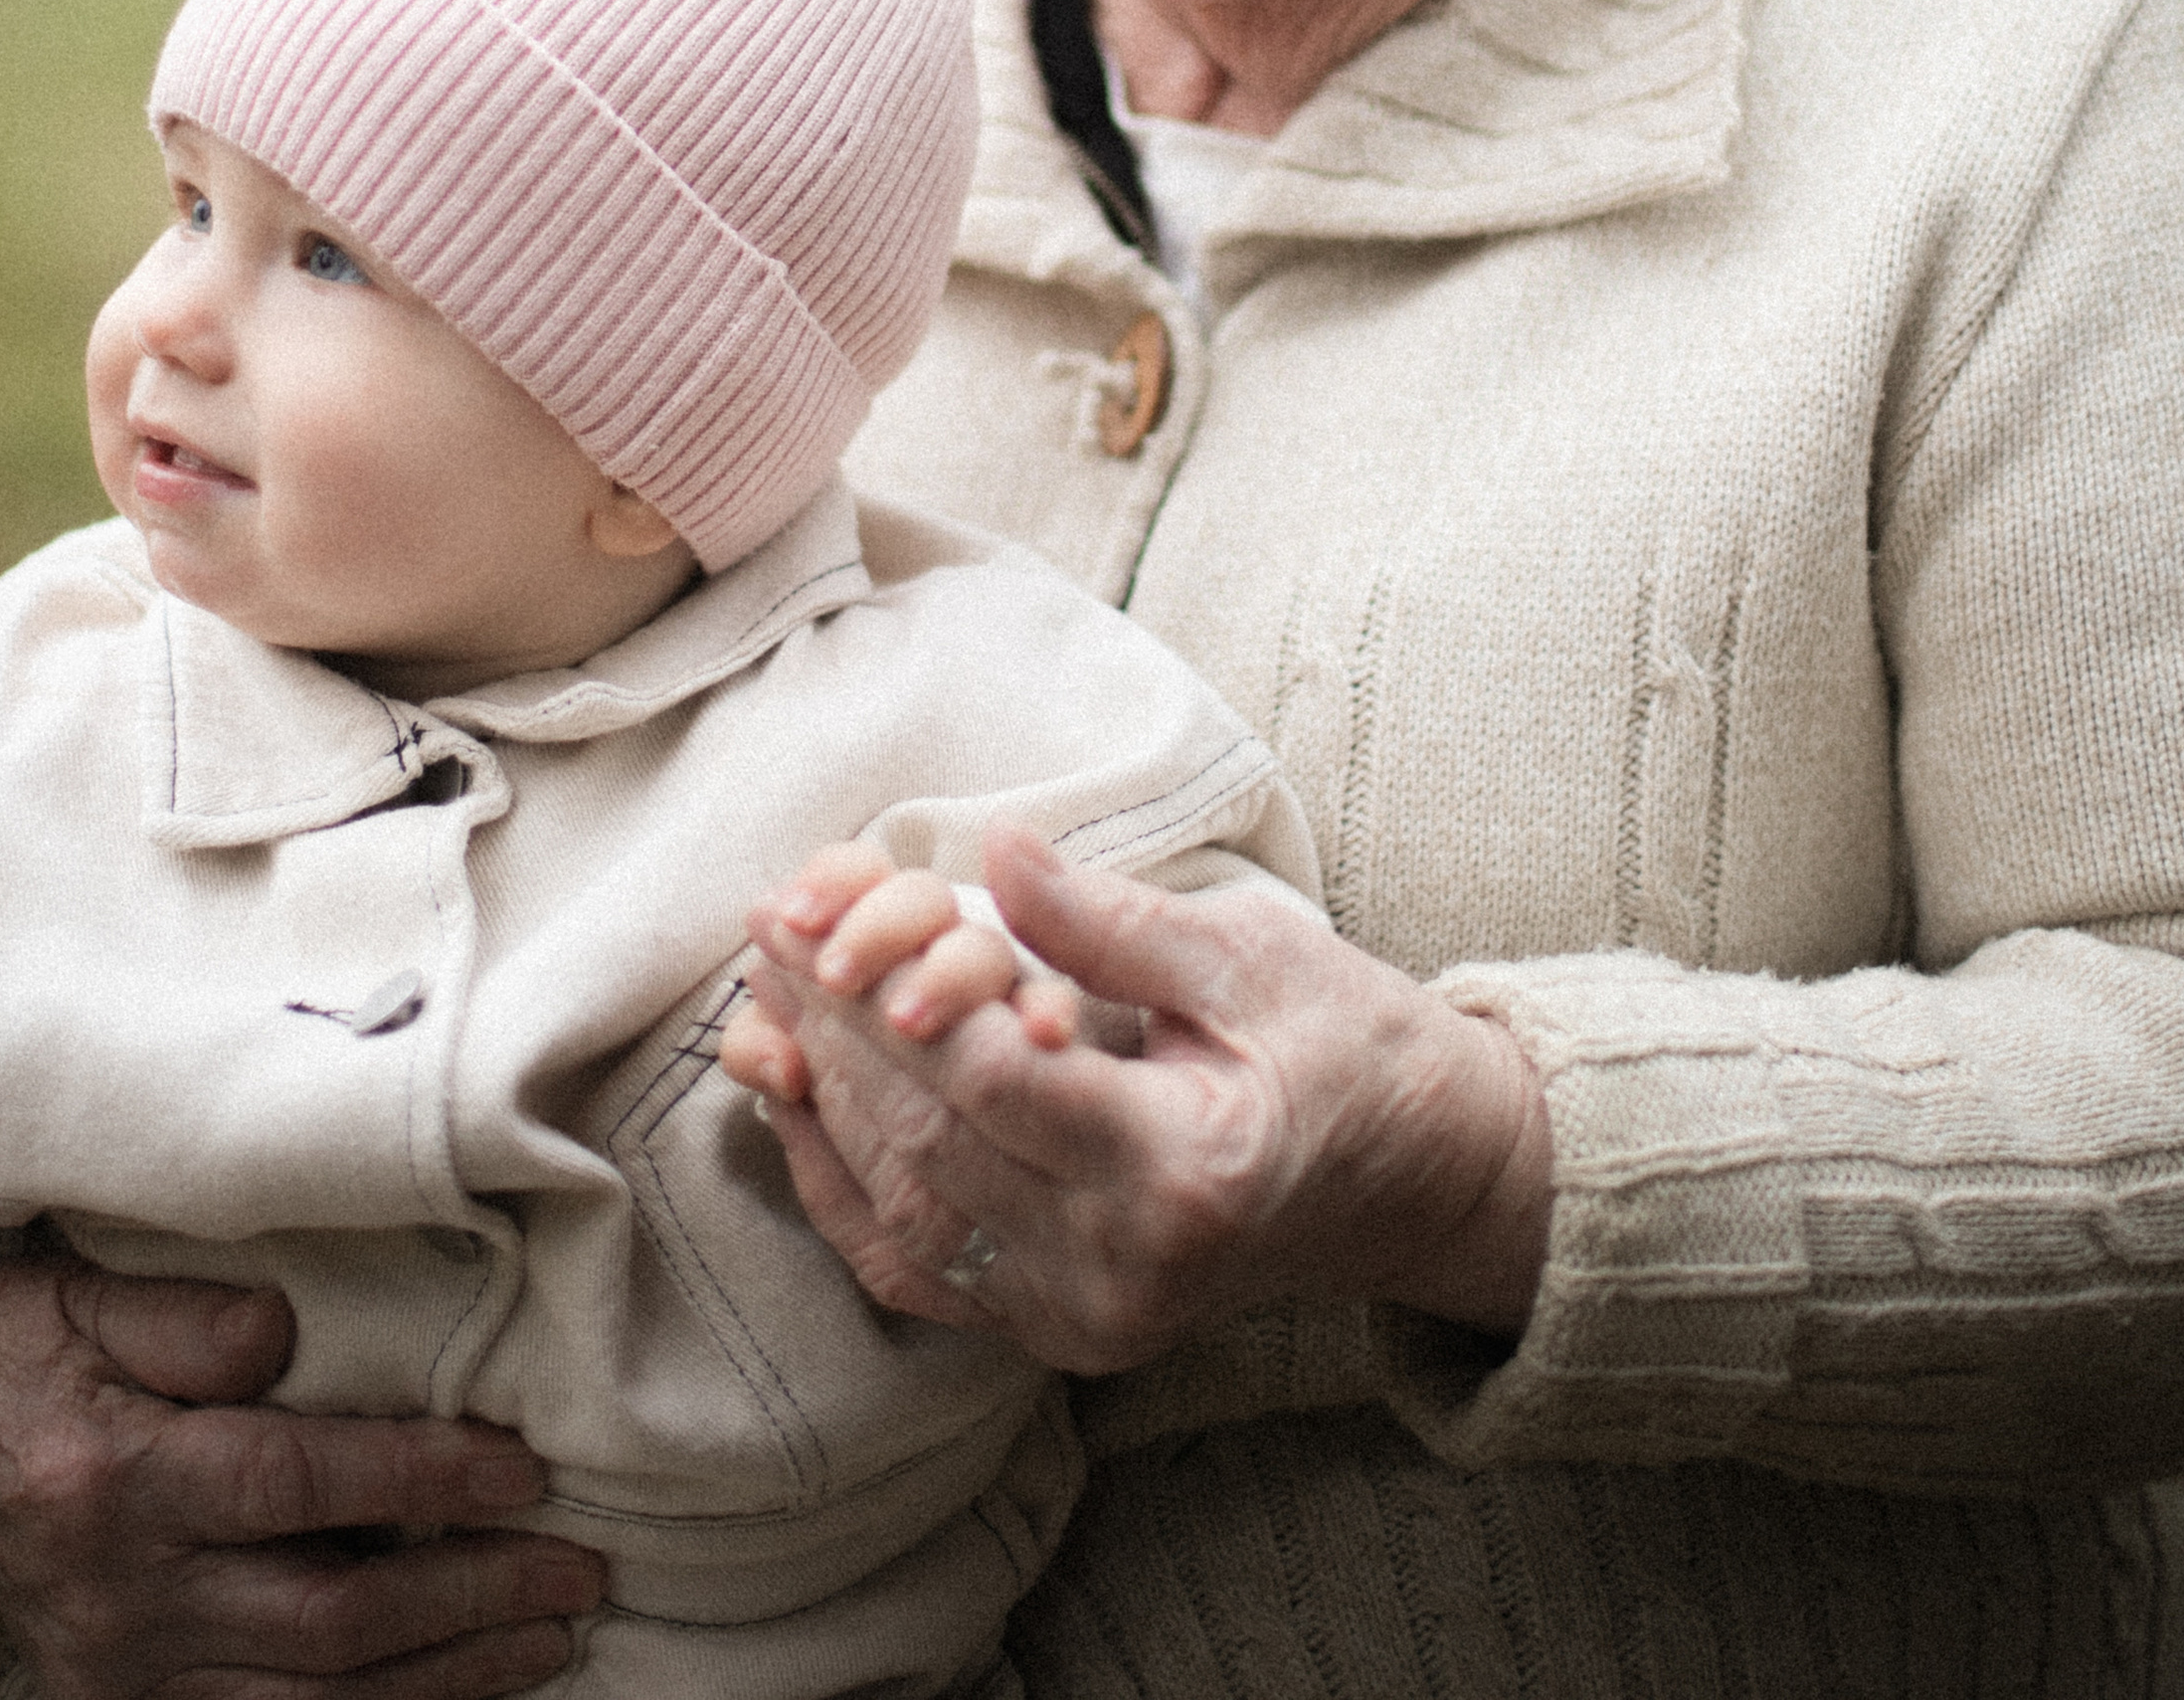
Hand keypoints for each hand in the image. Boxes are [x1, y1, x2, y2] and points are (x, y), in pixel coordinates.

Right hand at [0, 1255, 605, 1699]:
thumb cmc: (12, 1344)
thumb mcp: (78, 1297)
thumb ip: (186, 1316)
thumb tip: (285, 1333)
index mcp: (123, 1483)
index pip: (299, 1486)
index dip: (421, 1478)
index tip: (525, 1467)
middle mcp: (129, 1598)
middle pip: (328, 1620)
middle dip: (467, 1599)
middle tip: (576, 1571)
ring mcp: (127, 1670)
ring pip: (313, 1699)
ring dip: (443, 1677)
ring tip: (548, 1639)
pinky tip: (451, 1694)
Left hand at [728, 826, 1550, 1375]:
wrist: (1420, 1181)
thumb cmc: (1351, 1048)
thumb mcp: (1250, 959)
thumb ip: (1110, 922)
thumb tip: (993, 853)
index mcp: (1185, 1174)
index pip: (989, 1085)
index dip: (883, 997)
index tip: (810, 914)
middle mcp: (1126, 1273)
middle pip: (931, 1145)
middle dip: (832, 1033)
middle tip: (763, 933)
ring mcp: (1088, 1319)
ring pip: (909, 1210)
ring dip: (823, 1101)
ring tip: (763, 996)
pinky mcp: (1063, 1331)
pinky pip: (922, 1270)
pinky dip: (846, 1188)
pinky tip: (797, 1109)